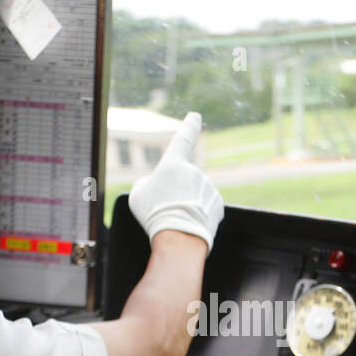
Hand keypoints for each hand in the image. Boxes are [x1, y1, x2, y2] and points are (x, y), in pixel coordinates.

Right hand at [129, 112, 224, 250]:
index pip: (182, 139)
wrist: (179, 238)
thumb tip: (156, 185)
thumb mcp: (138, 195)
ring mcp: (208, 187)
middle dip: (175, 195)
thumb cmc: (155, 215)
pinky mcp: (217, 204)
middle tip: (165, 210)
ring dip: (186, 206)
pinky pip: (205, 208)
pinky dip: (198, 216)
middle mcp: (194, 171)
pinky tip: (190, 225)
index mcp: (173, 164)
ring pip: (194, 196)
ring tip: (177, 220)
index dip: (188, 126)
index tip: (195, 116)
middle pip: (182, 182)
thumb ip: (146, 184)